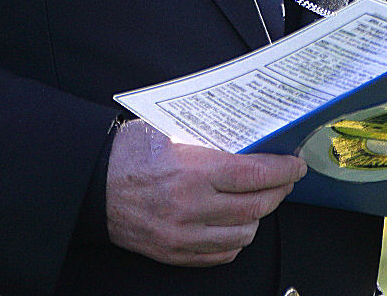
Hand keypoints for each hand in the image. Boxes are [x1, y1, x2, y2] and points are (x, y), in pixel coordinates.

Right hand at [105, 119, 305, 265]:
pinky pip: (222, 254)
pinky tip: (236, 222)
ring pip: (244, 233)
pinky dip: (236, 239)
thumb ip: (206, 137)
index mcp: (193, 171)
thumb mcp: (167, 131)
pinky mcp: (176, 254)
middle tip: (285, 178)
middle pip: (257, 205)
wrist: (90, 187)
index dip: (283, 169)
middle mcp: (192, 208)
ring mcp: (185, 236)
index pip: (256, 174)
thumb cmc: (127, 155)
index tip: (295, 164)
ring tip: (260, 199)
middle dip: (279, 191)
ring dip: (259, 216)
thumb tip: (245, 135)